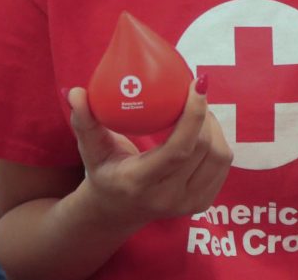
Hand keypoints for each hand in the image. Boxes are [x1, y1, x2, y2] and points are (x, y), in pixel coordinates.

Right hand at [65, 81, 232, 223]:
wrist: (116, 212)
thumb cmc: (103, 172)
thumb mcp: (90, 149)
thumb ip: (84, 122)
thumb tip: (75, 92)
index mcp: (139, 183)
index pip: (178, 149)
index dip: (193, 115)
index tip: (197, 84)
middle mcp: (167, 198)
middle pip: (203, 149)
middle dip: (205, 114)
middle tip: (195, 93)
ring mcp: (187, 205)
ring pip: (219, 156)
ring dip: (214, 127)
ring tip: (198, 111)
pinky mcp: (202, 204)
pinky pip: (223, 166)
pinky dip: (218, 141)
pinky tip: (202, 130)